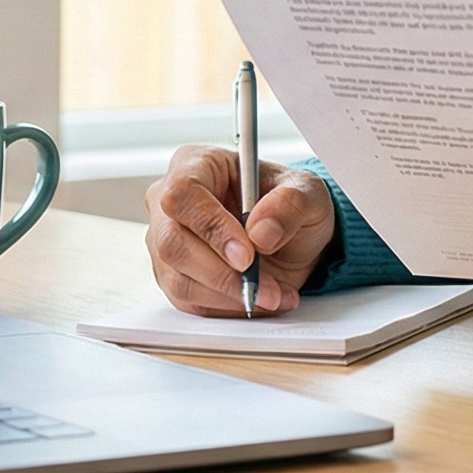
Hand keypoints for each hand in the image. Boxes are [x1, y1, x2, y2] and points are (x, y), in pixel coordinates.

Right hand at [144, 144, 337, 316]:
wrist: (291, 238)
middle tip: (265, 287)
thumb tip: (260, 232)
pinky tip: (260, 301)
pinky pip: (189, 301)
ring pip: (179, 279)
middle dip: (223, 273)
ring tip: (274, 295)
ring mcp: (165, 242)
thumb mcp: (307, 193)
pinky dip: (228, 308)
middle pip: (173, 243)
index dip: (211, 227)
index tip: (247, 255)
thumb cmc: (289, 204)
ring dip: (231, 296)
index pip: (183, 195)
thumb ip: (290, 204)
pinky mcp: (172, 276)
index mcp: (195, 164)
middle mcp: (169, 203)